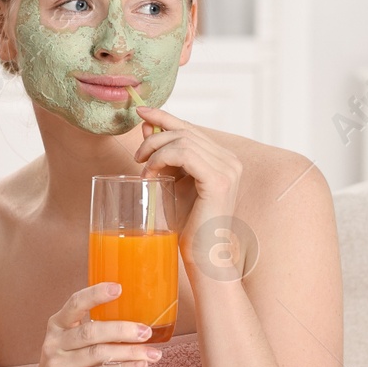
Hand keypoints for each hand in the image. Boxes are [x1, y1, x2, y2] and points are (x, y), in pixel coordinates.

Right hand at [26, 284, 161, 366]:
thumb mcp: (69, 348)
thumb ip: (90, 333)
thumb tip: (134, 320)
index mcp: (56, 326)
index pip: (75, 303)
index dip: (96, 294)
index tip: (119, 287)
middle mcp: (54, 343)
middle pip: (91, 331)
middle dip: (122, 329)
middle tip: (147, 331)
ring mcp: (58, 366)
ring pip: (100, 354)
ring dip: (130, 352)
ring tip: (153, 354)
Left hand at [132, 105, 243, 256]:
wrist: (202, 255)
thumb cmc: (187, 224)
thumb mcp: (172, 181)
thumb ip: (164, 155)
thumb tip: (148, 126)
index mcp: (223, 159)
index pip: (191, 128)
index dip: (165, 116)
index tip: (141, 111)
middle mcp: (230, 160)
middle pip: (185, 130)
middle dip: (155, 137)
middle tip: (137, 156)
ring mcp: (228, 169)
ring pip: (183, 140)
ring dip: (155, 151)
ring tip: (144, 170)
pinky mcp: (218, 180)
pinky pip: (185, 154)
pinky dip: (162, 159)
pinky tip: (151, 174)